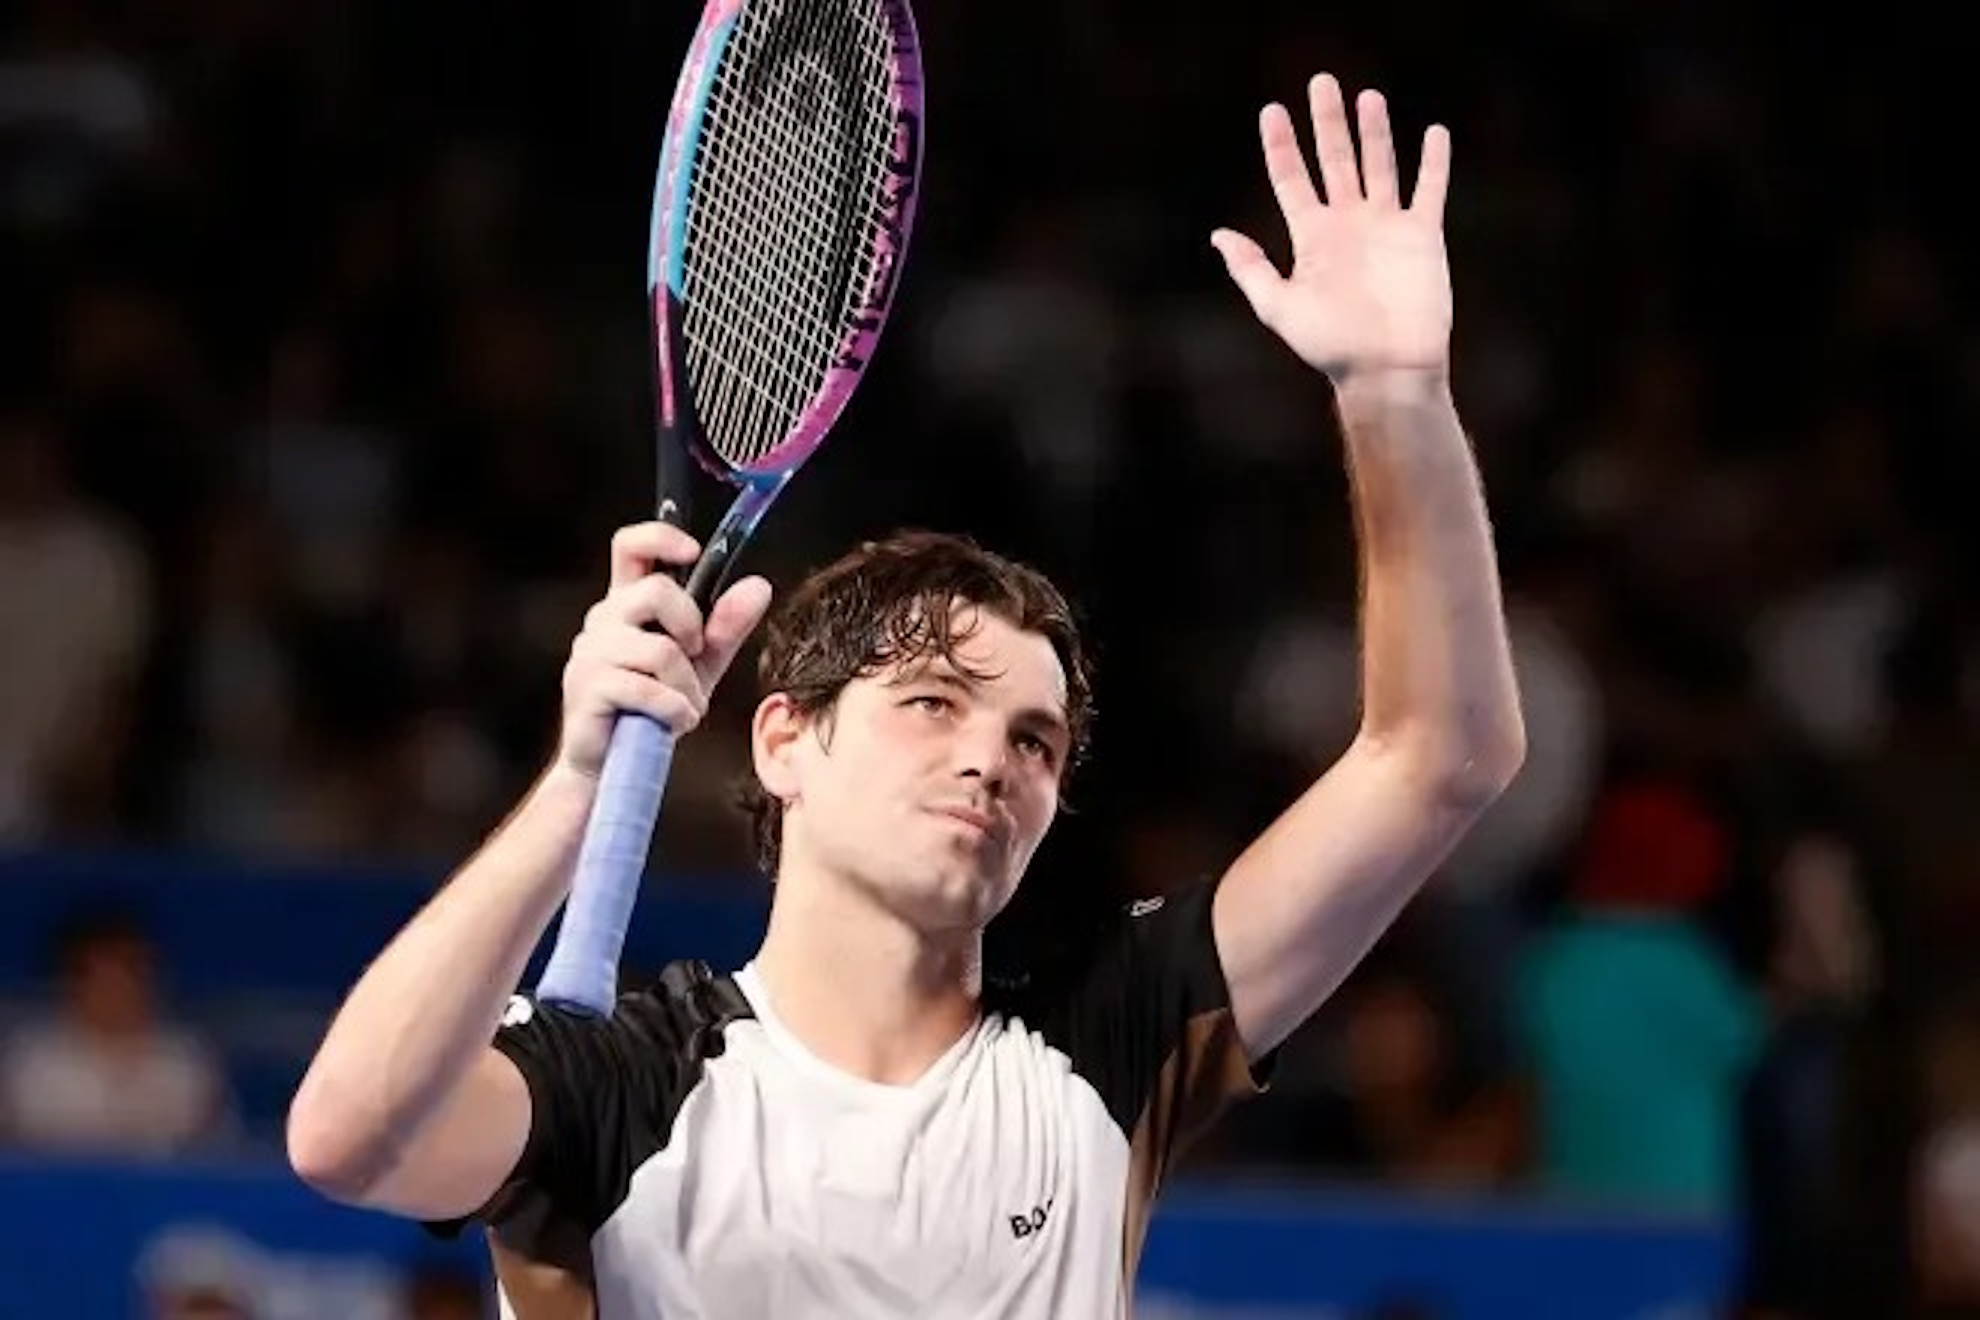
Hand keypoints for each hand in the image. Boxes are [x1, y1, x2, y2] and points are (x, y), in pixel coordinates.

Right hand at [554, 522, 772, 778]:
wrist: (616, 764)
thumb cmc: (654, 707)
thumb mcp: (701, 664)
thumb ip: (726, 626)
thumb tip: (759, 585)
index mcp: (627, 604)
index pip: (631, 546)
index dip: (661, 537)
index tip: (693, 552)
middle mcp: (604, 619)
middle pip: (655, 591)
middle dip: (692, 625)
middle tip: (696, 656)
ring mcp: (591, 652)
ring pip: (660, 649)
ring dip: (687, 684)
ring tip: (685, 706)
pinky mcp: (589, 688)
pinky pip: (648, 689)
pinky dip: (674, 710)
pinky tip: (675, 723)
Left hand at [1212, 73, 1452, 383]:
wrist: (1385, 370)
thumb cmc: (1330, 346)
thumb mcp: (1279, 308)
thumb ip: (1252, 269)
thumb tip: (1219, 235)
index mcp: (1311, 238)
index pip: (1291, 180)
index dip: (1281, 146)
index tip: (1272, 111)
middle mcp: (1347, 225)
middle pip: (1334, 160)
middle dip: (1327, 122)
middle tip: (1321, 81)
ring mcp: (1385, 227)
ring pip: (1378, 165)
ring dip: (1374, 131)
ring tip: (1367, 96)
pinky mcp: (1422, 236)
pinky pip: (1429, 191)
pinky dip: (1433, 163)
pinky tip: (1434, 133)